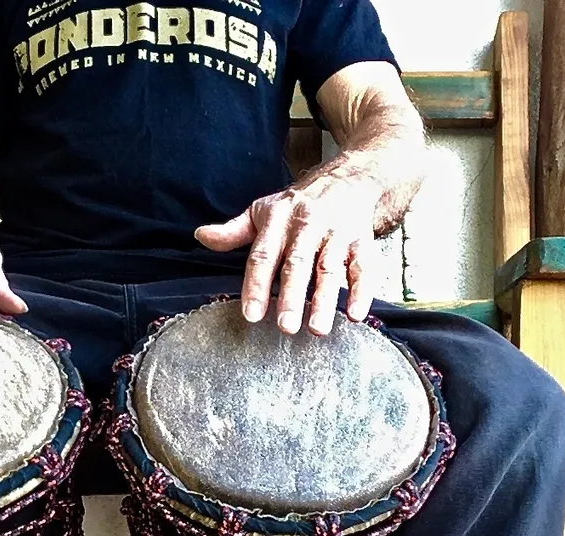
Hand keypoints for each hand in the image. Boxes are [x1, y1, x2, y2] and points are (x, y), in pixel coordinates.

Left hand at [195, 173, 378, 335]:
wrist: (350, 177)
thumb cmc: (299, 203)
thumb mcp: (263, 210)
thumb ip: (233, 230)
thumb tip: (200, 236)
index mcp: (278, 221)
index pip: (263, 256)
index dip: (256, 285)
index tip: (251, 315)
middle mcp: (307, 227)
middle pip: (298, 265)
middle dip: (291, 296)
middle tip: (286, 327)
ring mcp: (337, 235)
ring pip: (330, 269)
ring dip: (324, 300)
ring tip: (317, 329)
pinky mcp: (363, 242)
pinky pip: (364, 268)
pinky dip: (362, 292)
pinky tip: (356, 316)